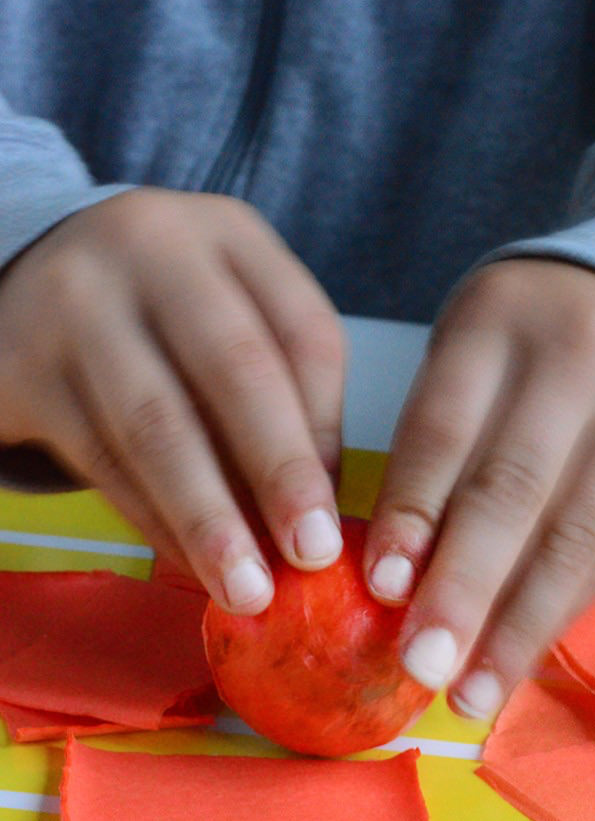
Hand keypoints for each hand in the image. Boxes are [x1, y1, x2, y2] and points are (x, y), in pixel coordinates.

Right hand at [0, 188, 346, 611]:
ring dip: (208, 519)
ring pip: (158, 425)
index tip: (337, 515)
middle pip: (237, 370)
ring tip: (246, 587)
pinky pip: (99, 457)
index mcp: (229, 233)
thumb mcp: (226, 315)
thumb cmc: (155, 313)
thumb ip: (282, 389)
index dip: (328, 431)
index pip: (305, 332)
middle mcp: (154, 246)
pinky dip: (150, 520)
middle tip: (310, 554)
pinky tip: (184, 563)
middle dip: (279, 474)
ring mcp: (79, 299)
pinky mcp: (22, 361)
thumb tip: (317, 508)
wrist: (23, 282)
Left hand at [364, 259, 594, 718]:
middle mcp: (576, 362)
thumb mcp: (463, 360)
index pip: (445, 428)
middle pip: (513, 489)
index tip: (382, 588)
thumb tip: (392, 577)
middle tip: (420, 665)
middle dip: (464, 588)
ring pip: (570, 538)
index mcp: (495, 322)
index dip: (413, 512)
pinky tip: (516, 661)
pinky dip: (556, 613)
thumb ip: (429, 449)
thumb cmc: (516, 346)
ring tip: (468, 695)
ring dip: (515, 628)